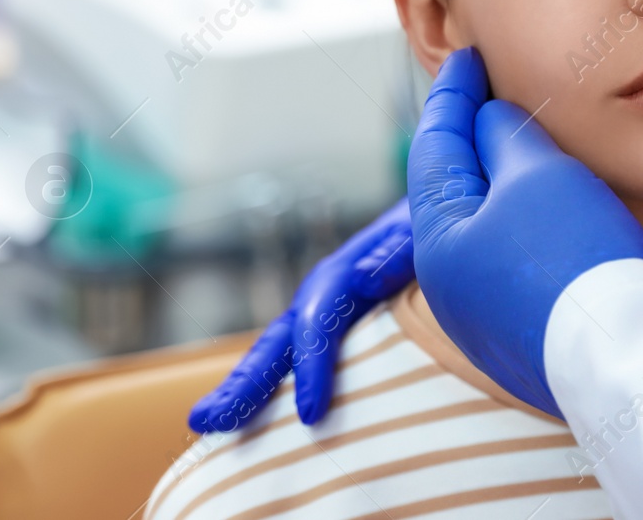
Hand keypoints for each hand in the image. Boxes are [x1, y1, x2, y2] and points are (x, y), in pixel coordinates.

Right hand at [188, 198, 413, 431]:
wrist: (437, 217)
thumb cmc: (433, 233)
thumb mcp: (421, 235)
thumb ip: (398, 251)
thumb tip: (364, 279)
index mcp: (343, 273)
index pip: (318, 322)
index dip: (312, 366)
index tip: (312, 414)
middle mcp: (322, 295)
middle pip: (277, 340)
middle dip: (244, 383)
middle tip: (204, 421)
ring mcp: (322, 313)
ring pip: (277, 353)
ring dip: (244, 389)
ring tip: (207, 425)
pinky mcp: (334, 328)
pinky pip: (296, 361)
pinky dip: (270, 389)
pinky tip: (250, 422)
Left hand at [408, 47, 642, 418]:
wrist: (628, 351)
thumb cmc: (576, 254)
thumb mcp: (536, 173)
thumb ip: (504, 135)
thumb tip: (488, 121)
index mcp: (437, 238)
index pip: (435, 145)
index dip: (454, 94)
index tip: (471, 56)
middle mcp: (449, 282)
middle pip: (454, 188)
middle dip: (473, 135)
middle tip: (493, 90)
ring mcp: (484, 314)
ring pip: (485, 225)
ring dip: (502, 179)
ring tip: (527, 139)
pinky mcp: (524, 331)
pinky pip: (513, 259)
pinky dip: (523, 220)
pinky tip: (551, 204)